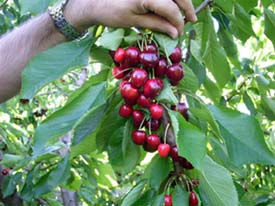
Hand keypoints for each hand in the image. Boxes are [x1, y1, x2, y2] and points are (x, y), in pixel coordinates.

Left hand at [64, 0, 196, 37]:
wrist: (94, 1)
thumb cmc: (111, 13)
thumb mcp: (135, 21)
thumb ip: (157, 25)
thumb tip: (176, 32)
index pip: (171, 8)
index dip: (178, 21)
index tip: (180, 32)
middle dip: (186, 7)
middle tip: (192, 20)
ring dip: (180, 1)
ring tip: (185, 13)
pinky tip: (173, 6)